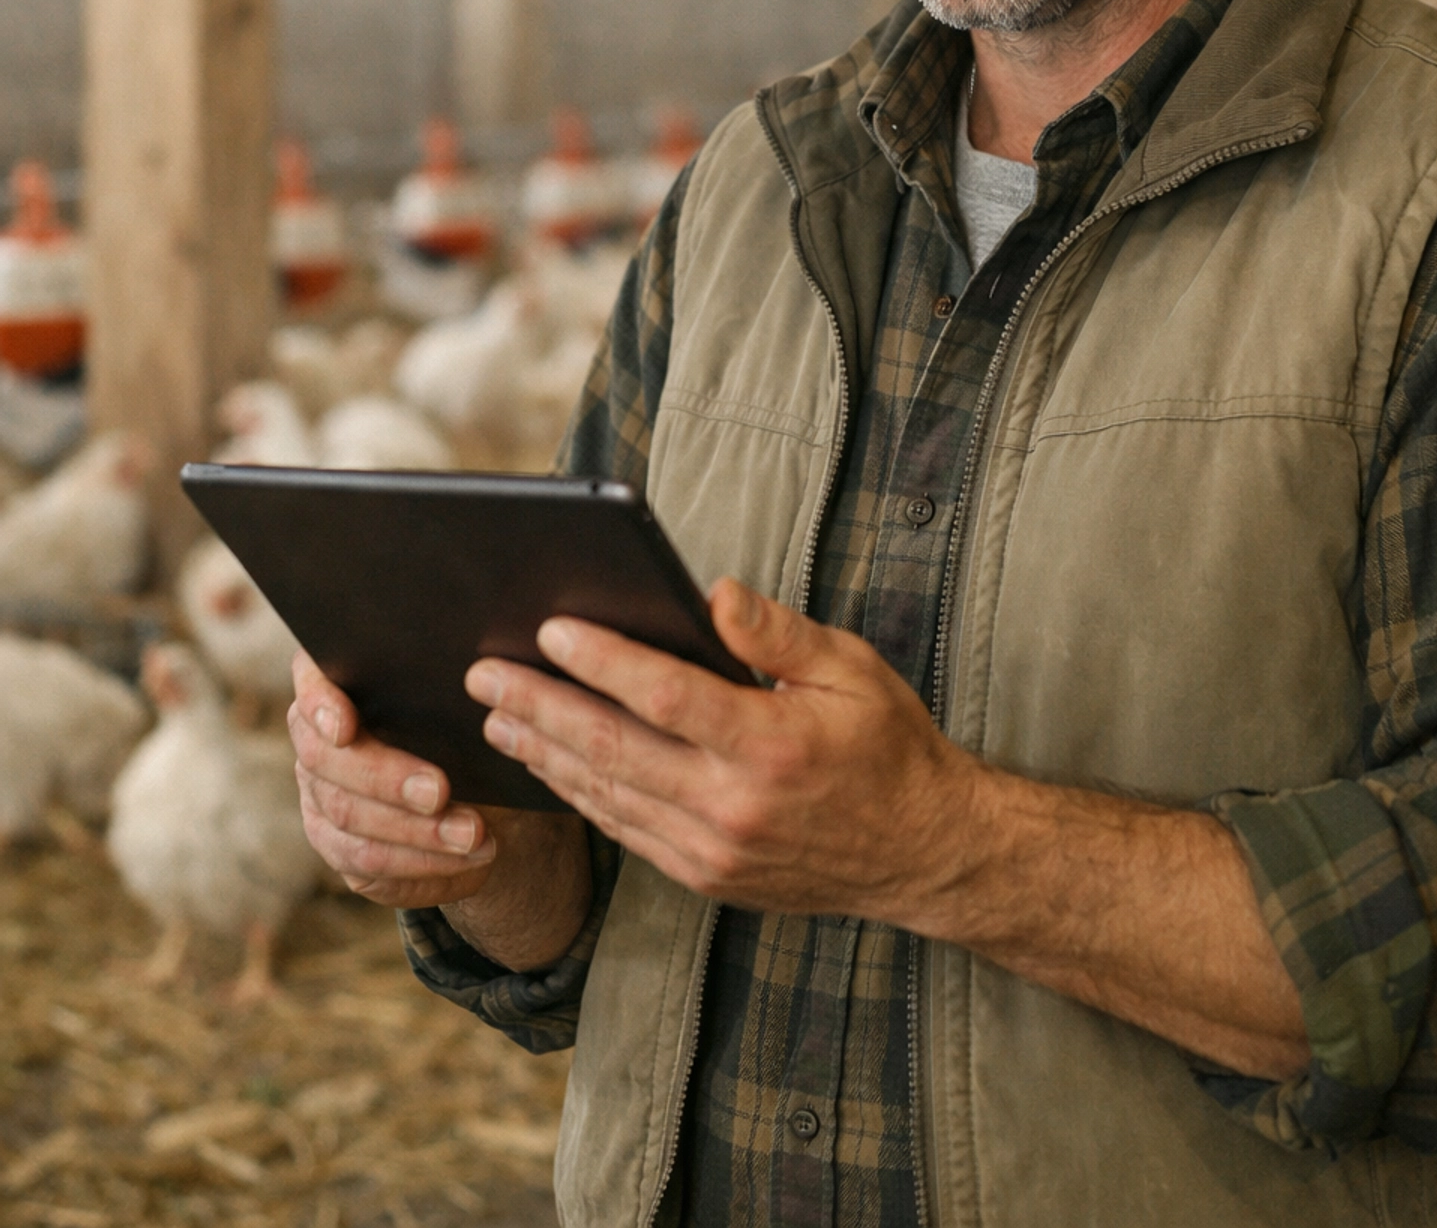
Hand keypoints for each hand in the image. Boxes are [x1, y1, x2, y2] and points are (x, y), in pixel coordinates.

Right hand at [289, 649, 499, 907]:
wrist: (484, 793)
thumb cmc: (468, 727)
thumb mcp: (464, 706)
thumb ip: (448, 693)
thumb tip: (478, 684)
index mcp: (339, 687)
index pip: (311, 683)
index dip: (319, 704)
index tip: (346, 727)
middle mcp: (317, 743)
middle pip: (327, 762)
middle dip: (387, 779)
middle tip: (440, 792)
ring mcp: (321, 800)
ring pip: (350, 822)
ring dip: (417, 833)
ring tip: (473, 834)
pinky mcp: (341, 850)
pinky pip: (371, 867)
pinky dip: (424, 865)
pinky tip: (468, 860)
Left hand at [465, 579, 979, 925]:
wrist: (921, 852)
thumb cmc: (887, 745)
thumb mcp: (852, 670)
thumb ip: (779, 633)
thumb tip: (714, 592)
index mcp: (772, 745)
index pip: (665, 696)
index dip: (602, 662)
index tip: (550, 630)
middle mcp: (734, 805)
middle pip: (614, 750)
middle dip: (540, 706)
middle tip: (484, 673)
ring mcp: (713, 850)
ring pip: (608, 796)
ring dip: (545, 753)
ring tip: (495, 717)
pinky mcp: (705, 876)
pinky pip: (626, 831)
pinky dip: (580, 796)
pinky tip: (549, 764)